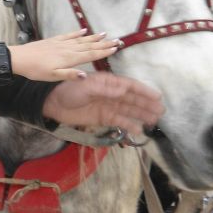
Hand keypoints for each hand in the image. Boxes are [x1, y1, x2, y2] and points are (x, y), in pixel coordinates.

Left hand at [9, 29, 117, 80]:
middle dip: (104, 44)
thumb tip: (85, 75)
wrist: (20, 58)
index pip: (90, 55)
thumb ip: (70, 75)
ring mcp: (61, 44)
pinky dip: (78, 33)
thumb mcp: (53, 77)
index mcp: (69, 59)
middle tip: (117, 40)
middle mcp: (68, 49)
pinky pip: (69, 35)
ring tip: (105, 34)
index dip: (104, 51)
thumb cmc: (35, 70)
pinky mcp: (54, 41)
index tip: (115, 48)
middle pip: (89, 46)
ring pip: (81, 40)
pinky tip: (84, 30)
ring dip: (94, 37)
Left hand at [42, 72, 163, 135]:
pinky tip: (138, 130)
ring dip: (142, 114)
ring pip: (128, 110)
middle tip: (161, 111)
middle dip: (147, 104)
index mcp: (108, 82)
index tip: (157, 96)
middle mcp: (110, 93)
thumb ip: (105, 89)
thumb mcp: (86, 86)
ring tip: (155, 120)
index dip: (144, 91)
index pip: (130, 86)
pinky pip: (119, 121)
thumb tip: (124, 90)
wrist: (51, 102)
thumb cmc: (67, 89)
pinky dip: (129, 125)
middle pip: (132, 99)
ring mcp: (107, 106)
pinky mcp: (102, 117)